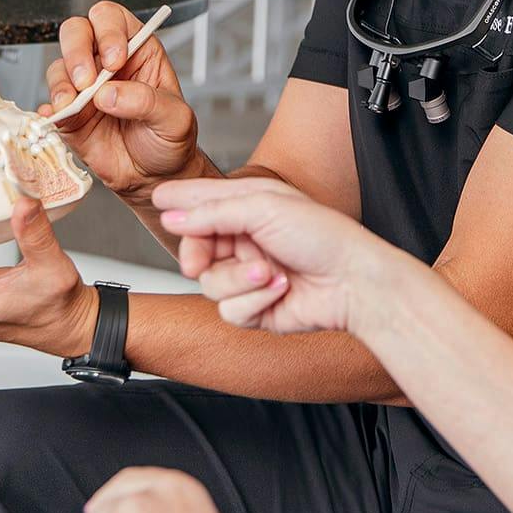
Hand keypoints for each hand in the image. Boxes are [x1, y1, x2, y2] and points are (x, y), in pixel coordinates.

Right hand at [42, 1, 201, 205]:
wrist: (154, 177)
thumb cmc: (169, 140)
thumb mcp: (175, 119)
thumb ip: (147, 102)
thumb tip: (110, 94)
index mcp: (137, 52)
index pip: (113, 20)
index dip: (108, 31)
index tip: (114, 59)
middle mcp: (106, 64)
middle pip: (78, 32)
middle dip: (77, 51)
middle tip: (88, 80)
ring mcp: (84, 89)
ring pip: (59, 67)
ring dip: (62, 83)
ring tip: (74, 105)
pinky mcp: (69, 115)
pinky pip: (49, 104)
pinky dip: (48, 109)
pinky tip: (57, 117)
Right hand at [152, 177, 398, 336]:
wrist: (354, 283)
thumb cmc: (324, 237)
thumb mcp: (264, 207)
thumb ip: (213, 211)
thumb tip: (172, 215)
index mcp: (249, 208)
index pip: (201, 205)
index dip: (179, 206)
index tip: (159, 201)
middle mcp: (246, 241)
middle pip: (194, 250)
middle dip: (200, 255)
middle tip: (200, 260)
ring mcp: (249, 276)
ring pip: (209, 284)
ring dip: (240, 279)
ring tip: (271, 271)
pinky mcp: (256, 309)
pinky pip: (230, 311)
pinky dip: (255, 301)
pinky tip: (282, 290)